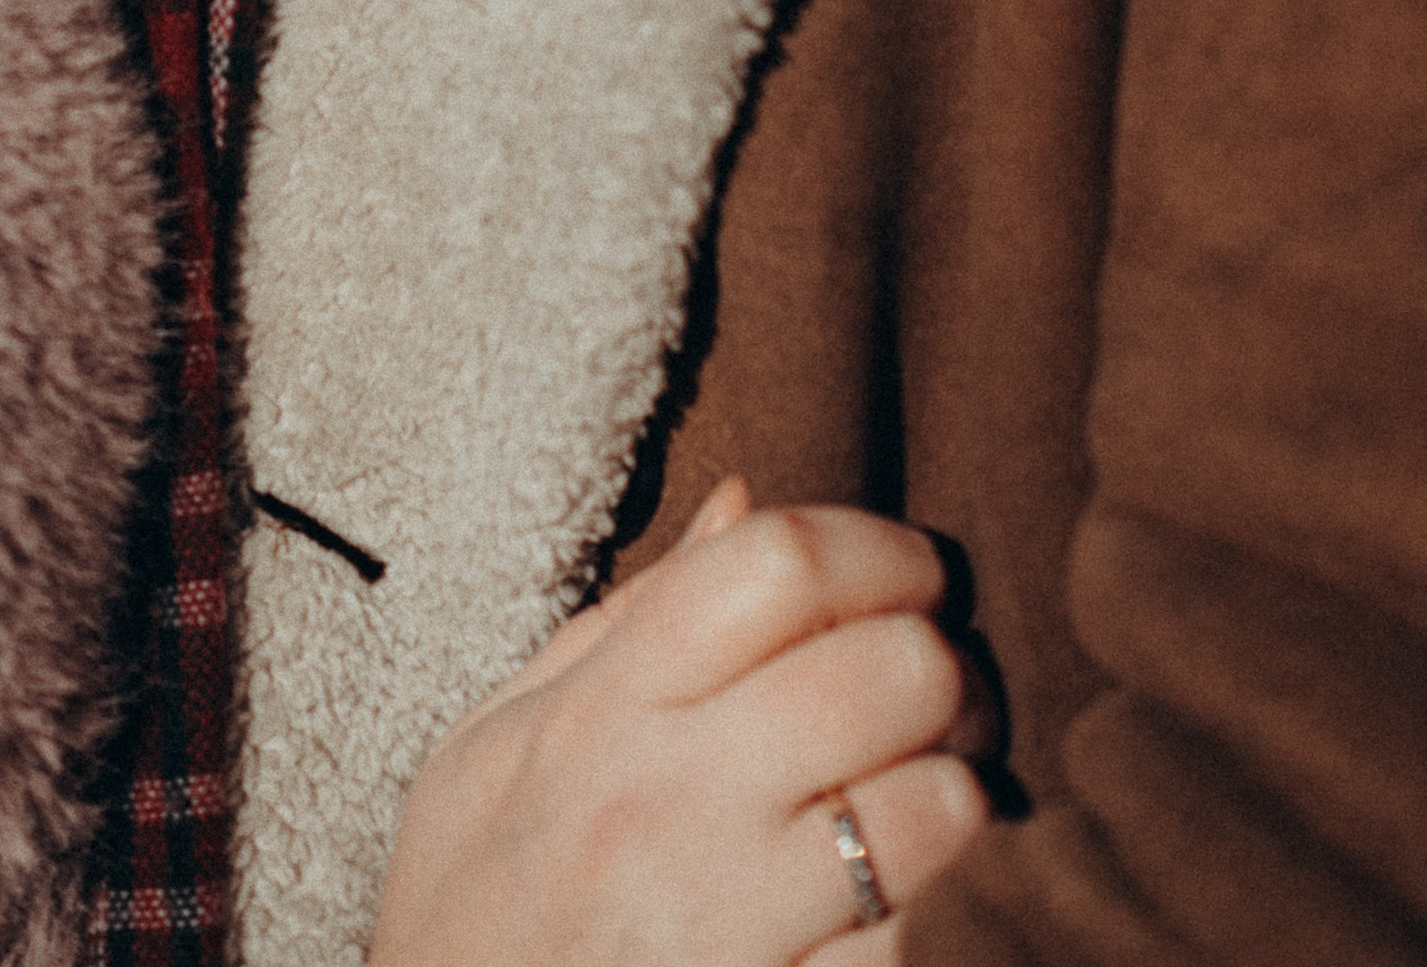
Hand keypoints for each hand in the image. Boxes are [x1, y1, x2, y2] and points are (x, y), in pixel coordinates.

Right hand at [367, 480, 990, 966]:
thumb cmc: (470, 906)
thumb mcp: (498, 742)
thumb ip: (625, 618)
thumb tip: (742, 503)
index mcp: (603, 709)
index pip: (778, 565)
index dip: (879, 547)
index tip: (908, 571)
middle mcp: (671, 803)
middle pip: (886, 672)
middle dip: (941, 664)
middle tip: (933, 686)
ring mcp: (731, 922)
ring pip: (933, 809)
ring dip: (957, 789)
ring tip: (932, 794)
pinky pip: (915, 942)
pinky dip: (941, 906)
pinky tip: (910, 897)